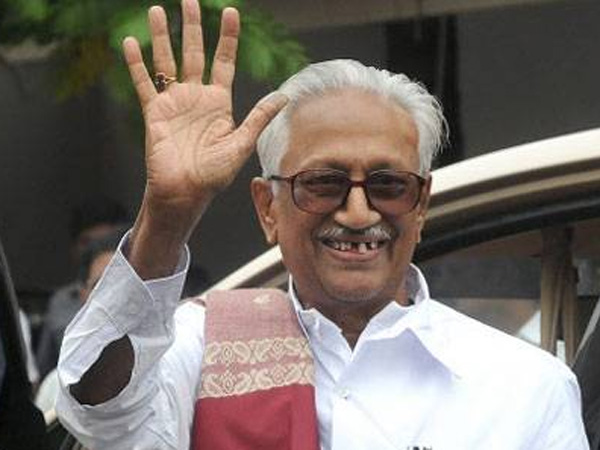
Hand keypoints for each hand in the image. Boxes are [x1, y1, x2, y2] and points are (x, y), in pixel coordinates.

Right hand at [122, 0, 286, 276]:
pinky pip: (144, 83)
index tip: (230, 11)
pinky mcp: (154, 113)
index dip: (227, 37)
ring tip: (158, 10)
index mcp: (219, 102)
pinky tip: (131, 42)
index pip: (224, 61)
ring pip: (167, 61)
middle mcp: (196, 97)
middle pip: (195, 53)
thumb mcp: (240, 145)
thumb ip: (258, 118)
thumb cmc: (213, 175)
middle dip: (193, 27)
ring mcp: (174, 103)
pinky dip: (136, 64)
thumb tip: (283, 96)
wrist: (184, 193)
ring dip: (163, 36)